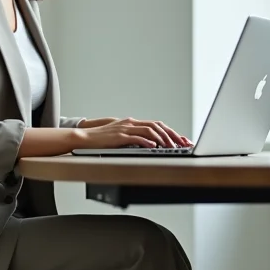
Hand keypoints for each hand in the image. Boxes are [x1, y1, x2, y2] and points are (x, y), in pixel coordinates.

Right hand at [77, 117, 191, 148]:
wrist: (86, 137)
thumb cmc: (102, 140)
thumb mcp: (121, 137)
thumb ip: (135, 138)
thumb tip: (151, 144)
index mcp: (133, 122)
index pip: (157, 125)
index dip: (171, 132)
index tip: (182, 140)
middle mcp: (131, 123)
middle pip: (157, 126)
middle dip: (172, 135)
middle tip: (183, 143)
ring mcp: (125, 128)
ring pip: (149, 130)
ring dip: (162, 139)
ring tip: (170, 147)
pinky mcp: (119, 136)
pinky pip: (136, 137)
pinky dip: (147, 141)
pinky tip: (154, 146)